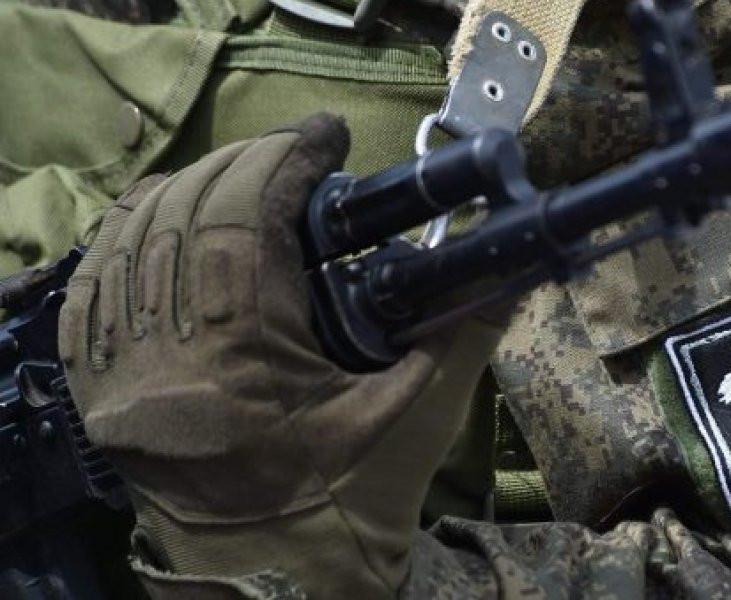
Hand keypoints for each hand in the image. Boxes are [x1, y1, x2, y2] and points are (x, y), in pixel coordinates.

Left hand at [58, 114, 501, 596]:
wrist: (278, 591)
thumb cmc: (348, 511)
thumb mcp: (416, 420)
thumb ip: (462, 329)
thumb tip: (512, 264)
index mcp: (239, 361)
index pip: (243, 219)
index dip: (286, 158)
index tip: (327, 135)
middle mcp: (160, 359)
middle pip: (181, 214)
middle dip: (244, 165)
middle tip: (299, 157)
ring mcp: (117, 375)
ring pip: (128, 240)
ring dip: (188, 191)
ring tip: (246, 177)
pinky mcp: (100, 392)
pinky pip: (96, 287)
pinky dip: (134, 237)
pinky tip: (172, 220)